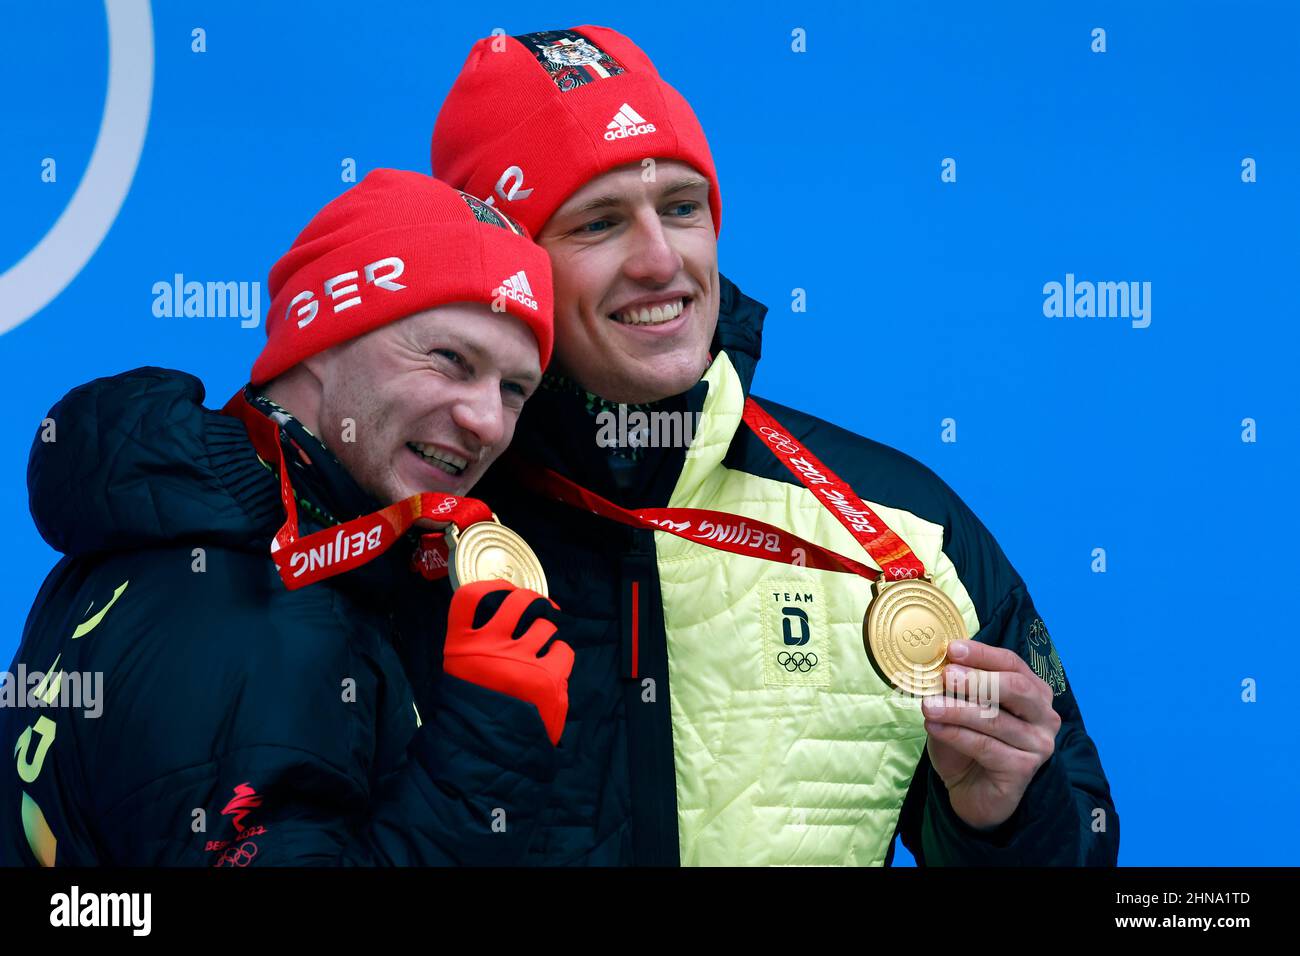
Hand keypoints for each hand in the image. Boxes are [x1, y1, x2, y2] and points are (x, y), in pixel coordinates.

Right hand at [442, 579, 573, 745]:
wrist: (488, 749)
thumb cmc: (475, 707)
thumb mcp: (460, 670)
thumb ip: (475, 640)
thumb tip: (503, 606)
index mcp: (462, 645)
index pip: (472, 596)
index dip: (490, 586)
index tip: (502, 590)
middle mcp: (491, 648)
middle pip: (517, 599)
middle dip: (532, 600)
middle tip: (536, 607)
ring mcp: (521, 661)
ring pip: (546, 624)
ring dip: (546, 633)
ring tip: (540, 649)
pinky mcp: (549, 678)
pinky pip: (563, 649)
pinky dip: (560, 656)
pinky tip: (551, 667)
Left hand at [921, 639, 1060, 830]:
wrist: (972, 791)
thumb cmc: (968, 743)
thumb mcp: (960, 708)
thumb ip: (957, 688)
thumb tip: (938, 664)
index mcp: (1032, 691)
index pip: (1011, 664)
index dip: (982, 654)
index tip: (952, 649)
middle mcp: (1043, 715)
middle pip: (1016, 688)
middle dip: (978, 679)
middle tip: (946, 676)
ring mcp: (1038, 743)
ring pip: (996, 719)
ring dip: (958, 710)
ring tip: (928, 705)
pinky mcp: (1024, 768)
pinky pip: (985, 746)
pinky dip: (955, 734)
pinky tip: (933, 727)